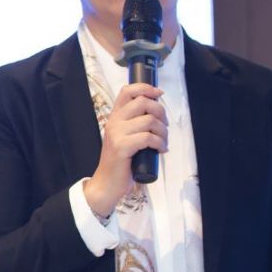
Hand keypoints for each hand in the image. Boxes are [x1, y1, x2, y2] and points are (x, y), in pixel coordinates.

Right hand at [84, 83, 166, 217]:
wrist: (107, 183)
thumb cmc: (121, 162)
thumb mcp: (126, 137)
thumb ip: (135, 124)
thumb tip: (157, 113)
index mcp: (115, 117)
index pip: (127, 91)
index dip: (146, 88)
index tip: (159, 94)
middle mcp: (114, 122)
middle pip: (143, 102)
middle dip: (160, 112)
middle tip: (164, 126)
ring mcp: (117, 134)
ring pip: (149, 120)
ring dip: (163, 131)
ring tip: (163, 142)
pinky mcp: (122, 147)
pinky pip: (148, 137)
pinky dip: (160, 143)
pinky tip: (161, 150)